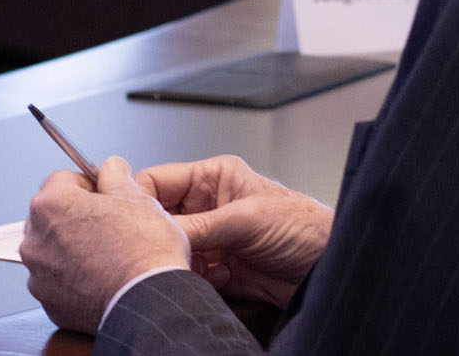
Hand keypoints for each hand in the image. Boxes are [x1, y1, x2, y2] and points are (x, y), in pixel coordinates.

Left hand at [21, 157, 190, 333]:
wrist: (148, 301)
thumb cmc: (143, 251)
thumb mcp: (137, 197)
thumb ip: (116, 176)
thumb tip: (112, 168)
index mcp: (52, 205)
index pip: (62, 179)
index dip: (89, 185)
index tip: (104, 195)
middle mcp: (36, 239)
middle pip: (53, 215)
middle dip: (76, 216)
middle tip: (109, 224)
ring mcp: (39, 275)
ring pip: (53, 250)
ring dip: (73, 247)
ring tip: (107, 254)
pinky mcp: (49, 303)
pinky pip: (58, 281)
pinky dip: (74, 278)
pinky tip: (101, 276)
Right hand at [136, 155, 332, 306]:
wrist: (327, 266)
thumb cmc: (302, 226)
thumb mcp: (246, 219)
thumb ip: (199, 225)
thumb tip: (156, 230)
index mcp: (214, 177)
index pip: (159, 181)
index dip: (140, 199)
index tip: (132, 221)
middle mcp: (209, 205)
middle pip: (161, 219)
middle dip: (162, 237)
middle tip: (167, 249)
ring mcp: (213, 237)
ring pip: (173, 249)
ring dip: (182, 261)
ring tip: (203, 266)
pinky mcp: (219, 267)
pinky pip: (189, 273)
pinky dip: (198, 279)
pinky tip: (222, 277)